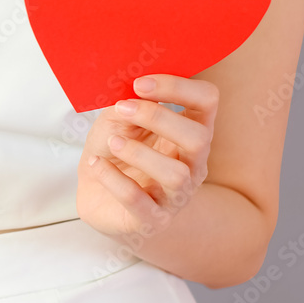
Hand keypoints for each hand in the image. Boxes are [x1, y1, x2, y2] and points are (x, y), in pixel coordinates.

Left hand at [75, 74, 218, 238]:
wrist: (98, 197)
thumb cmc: (114, 153)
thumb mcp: (117, 122)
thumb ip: (126, 105)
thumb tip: (131, 92)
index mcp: (189, 131)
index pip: (207, 101)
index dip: (179, 87)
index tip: (141, 83)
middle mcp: (192, 164)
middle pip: (199, 138)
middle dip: (158, 118)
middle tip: (123, 109)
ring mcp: (176, 195)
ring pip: (176, 175)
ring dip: (140, 153)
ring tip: (113, 143)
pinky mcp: (152, 219)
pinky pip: (137, 200)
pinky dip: (113, 179)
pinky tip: (96, 165)